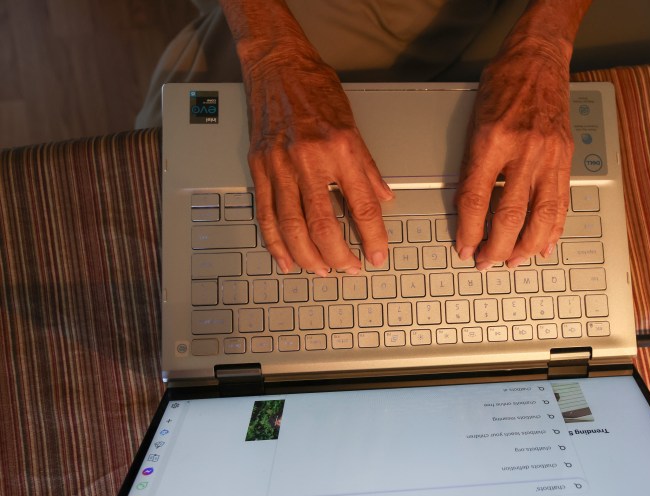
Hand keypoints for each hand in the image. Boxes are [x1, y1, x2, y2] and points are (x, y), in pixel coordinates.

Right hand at [242, 46, 391, 275]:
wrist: (276, 64)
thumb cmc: (315, 88)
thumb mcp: (353, 124)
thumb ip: (367, 168)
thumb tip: (383, 199)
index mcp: (340, 149)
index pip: (362, 205)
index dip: (371, 236)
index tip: (377, 255)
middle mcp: (309, 159)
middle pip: (322, 224)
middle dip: (338, 255)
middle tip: (348, 269)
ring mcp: (279, 164)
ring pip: (291, 226)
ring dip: (307, 255)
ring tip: (321, 270)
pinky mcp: (258, 166)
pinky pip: (265, 213)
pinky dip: (275, 242)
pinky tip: (285, 257)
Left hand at [454, 38, 573, 269]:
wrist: (539, 58)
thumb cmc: (503, 83)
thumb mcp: (475, 121)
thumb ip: (473, 164)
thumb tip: (469, 208)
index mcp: (492, 139)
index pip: (476, 198)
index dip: (468, 230)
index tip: (464, 247)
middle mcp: (523, 150)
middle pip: (509, 215)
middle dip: (496, 247)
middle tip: (486, 262)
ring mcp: (549, 155)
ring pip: (540, 216)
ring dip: (526, 246)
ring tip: (514, 261)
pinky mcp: (566, 158)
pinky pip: (561, 202)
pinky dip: (553, 229)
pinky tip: (544, 244)